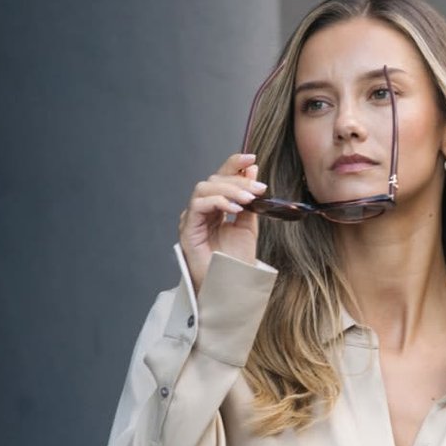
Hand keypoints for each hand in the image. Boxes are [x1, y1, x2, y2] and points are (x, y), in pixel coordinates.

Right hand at [178, 153, 266, 289]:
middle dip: (237, 180)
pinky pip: (198, 205)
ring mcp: (192, 219)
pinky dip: (217, 202)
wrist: (231, 287)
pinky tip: (234, 209)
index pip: (221, 178)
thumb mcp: (248, 226)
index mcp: (215, 207)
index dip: (233, 164)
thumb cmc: (236, 261)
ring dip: (229, 190)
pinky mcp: (187, 230)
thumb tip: (253, 171)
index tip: (251, 158)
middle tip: (258, 187)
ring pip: (204, 189)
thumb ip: (250, 201)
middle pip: (214, 180)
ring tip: (248, 199)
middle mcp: (201, 210)